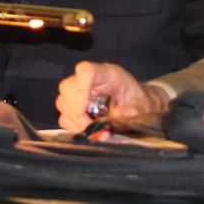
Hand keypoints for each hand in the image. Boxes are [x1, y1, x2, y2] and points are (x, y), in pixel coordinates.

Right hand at [55, 61, 169, 132]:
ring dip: (75, 121)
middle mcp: (91, 80)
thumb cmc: (140, 102)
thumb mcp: (140, 108)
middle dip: (77, 113)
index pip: (86, 71)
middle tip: (91, 129)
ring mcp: (81, 91)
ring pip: (63, 102)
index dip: (80, 91)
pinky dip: (73, 126)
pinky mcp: (76, 105)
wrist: (140, 105)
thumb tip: (108, 128)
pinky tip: (88, 131)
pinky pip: (64, 116)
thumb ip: (127, 116)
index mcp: (108, 74)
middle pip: (68, 88)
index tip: (84, 111)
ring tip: (93, 132)